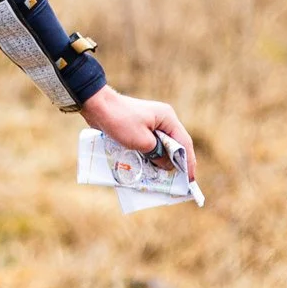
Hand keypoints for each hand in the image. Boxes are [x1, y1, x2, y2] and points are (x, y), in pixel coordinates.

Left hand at [80, 86, 196, 181]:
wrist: (96, 105)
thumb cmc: (120, 121)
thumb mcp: (142, 142)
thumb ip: (158, 154)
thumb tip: (167, 165)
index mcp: (168, 118)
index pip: (184, 142)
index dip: (188, 162)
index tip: (190, 179)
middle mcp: (163, 119)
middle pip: (175, 144)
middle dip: (177, 162)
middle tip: (179, 181)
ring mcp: (151, 122)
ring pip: (162, 144)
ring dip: (163, 159)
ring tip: (165, 178)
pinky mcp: (139, 126)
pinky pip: (150, 143)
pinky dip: (152, 154)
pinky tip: (150, 166)